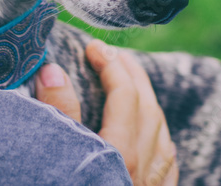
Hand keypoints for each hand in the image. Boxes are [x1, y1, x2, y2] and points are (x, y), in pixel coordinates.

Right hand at [34, 41, 177, 185]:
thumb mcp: (58, 156)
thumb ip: (58, 113)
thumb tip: (52, 70)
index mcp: (120, 152)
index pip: (124, 93)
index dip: (109, 64)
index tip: (92, 47)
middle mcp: (143, 167)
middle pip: (148, 108)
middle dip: (133, 75)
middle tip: (115, 54)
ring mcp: (153, 185)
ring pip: (162, 138)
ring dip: (149, 106)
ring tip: (135, 88)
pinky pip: (168, 168)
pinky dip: (162, 145)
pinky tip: (157, 141)